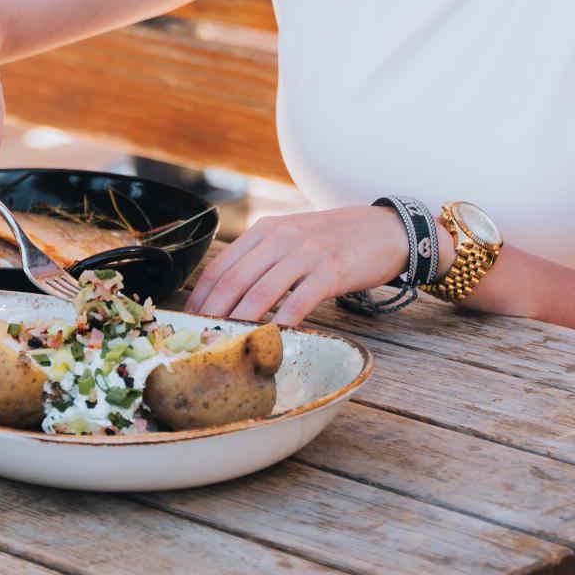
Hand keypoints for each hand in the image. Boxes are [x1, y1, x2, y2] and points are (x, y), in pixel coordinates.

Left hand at [186, 204, 410, 326]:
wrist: (386, 229)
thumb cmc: (336, 241)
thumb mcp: (293, 238)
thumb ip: (263, 259)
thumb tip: (230, 295)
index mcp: (266, 230)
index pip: (221, 265)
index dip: (201, 296)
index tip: (188, 321)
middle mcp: (281, 237)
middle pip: (234, 280)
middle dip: (212, 313)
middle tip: (200, 339)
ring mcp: (306, 253)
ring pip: (261, 291)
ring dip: (240, 321)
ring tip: (226, 344)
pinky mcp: (330, 270)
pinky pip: (299, 301)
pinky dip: (282, 322)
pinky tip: (272, 338)